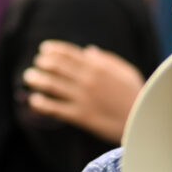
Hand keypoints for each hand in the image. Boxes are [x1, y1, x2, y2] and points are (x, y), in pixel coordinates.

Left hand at [23, 41, 144, 143]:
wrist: (143, 122)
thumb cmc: (137, 96)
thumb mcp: (126, 72)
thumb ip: (107, 60)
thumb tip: (88, 50)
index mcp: (99, 67)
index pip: (70, 54)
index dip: (54, 50)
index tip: (43, 49)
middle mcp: (88, 80)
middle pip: (57, 67)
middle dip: (43, 63)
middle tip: (36, 64)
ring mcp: (83, 98)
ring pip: (52, 85)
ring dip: (37, 80)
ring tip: (29, 78)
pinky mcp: (81, 116)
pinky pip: (55, 108)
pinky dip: (42, 103)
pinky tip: (34, 101)